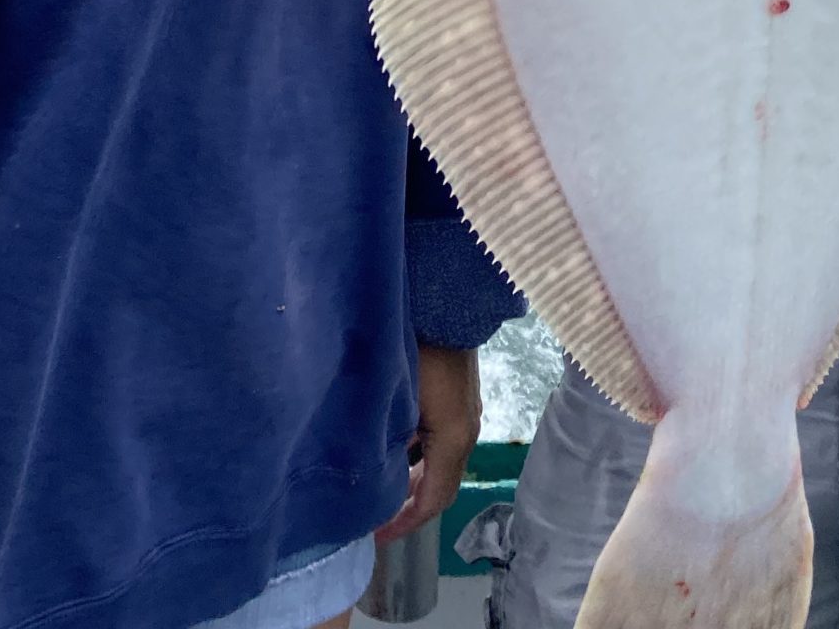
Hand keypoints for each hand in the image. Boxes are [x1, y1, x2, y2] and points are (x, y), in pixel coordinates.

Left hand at [374, 345, 481, 543]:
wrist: (448, 302)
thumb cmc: (422, 351)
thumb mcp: (402, 400)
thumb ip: (390, 442)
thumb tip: (372, 475)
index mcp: (454, 439)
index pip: (433, 499)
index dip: (405, 522)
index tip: (377, 536)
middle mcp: (465, 431)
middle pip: (440, 484)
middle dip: (409, 506)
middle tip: (376, 518)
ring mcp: (466, 412)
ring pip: (440, 462)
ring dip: (414, 480)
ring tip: (381, 488)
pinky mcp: (460, 396)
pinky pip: (440, 440)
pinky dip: (419, 456)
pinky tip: (395, 450)